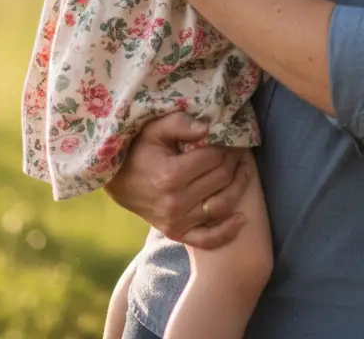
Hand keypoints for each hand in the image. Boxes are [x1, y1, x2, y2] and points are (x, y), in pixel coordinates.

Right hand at [104, 112, 251, 247]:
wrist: (120, 181)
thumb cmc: (140, 150)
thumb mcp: (155, 129)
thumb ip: (180, 123)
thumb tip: (208, 128)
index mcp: (171, 175)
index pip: (214, 158)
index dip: (227, 146)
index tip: (231, 137)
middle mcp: (176, 202)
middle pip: (221, 179)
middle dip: (235, 161)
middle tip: (239, 149)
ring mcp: (177, 221)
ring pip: (222, 205)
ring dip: (240, 187)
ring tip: (244, 170)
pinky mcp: (177, 233)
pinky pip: (208, 239)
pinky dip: (227, 232)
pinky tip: (242, 218)